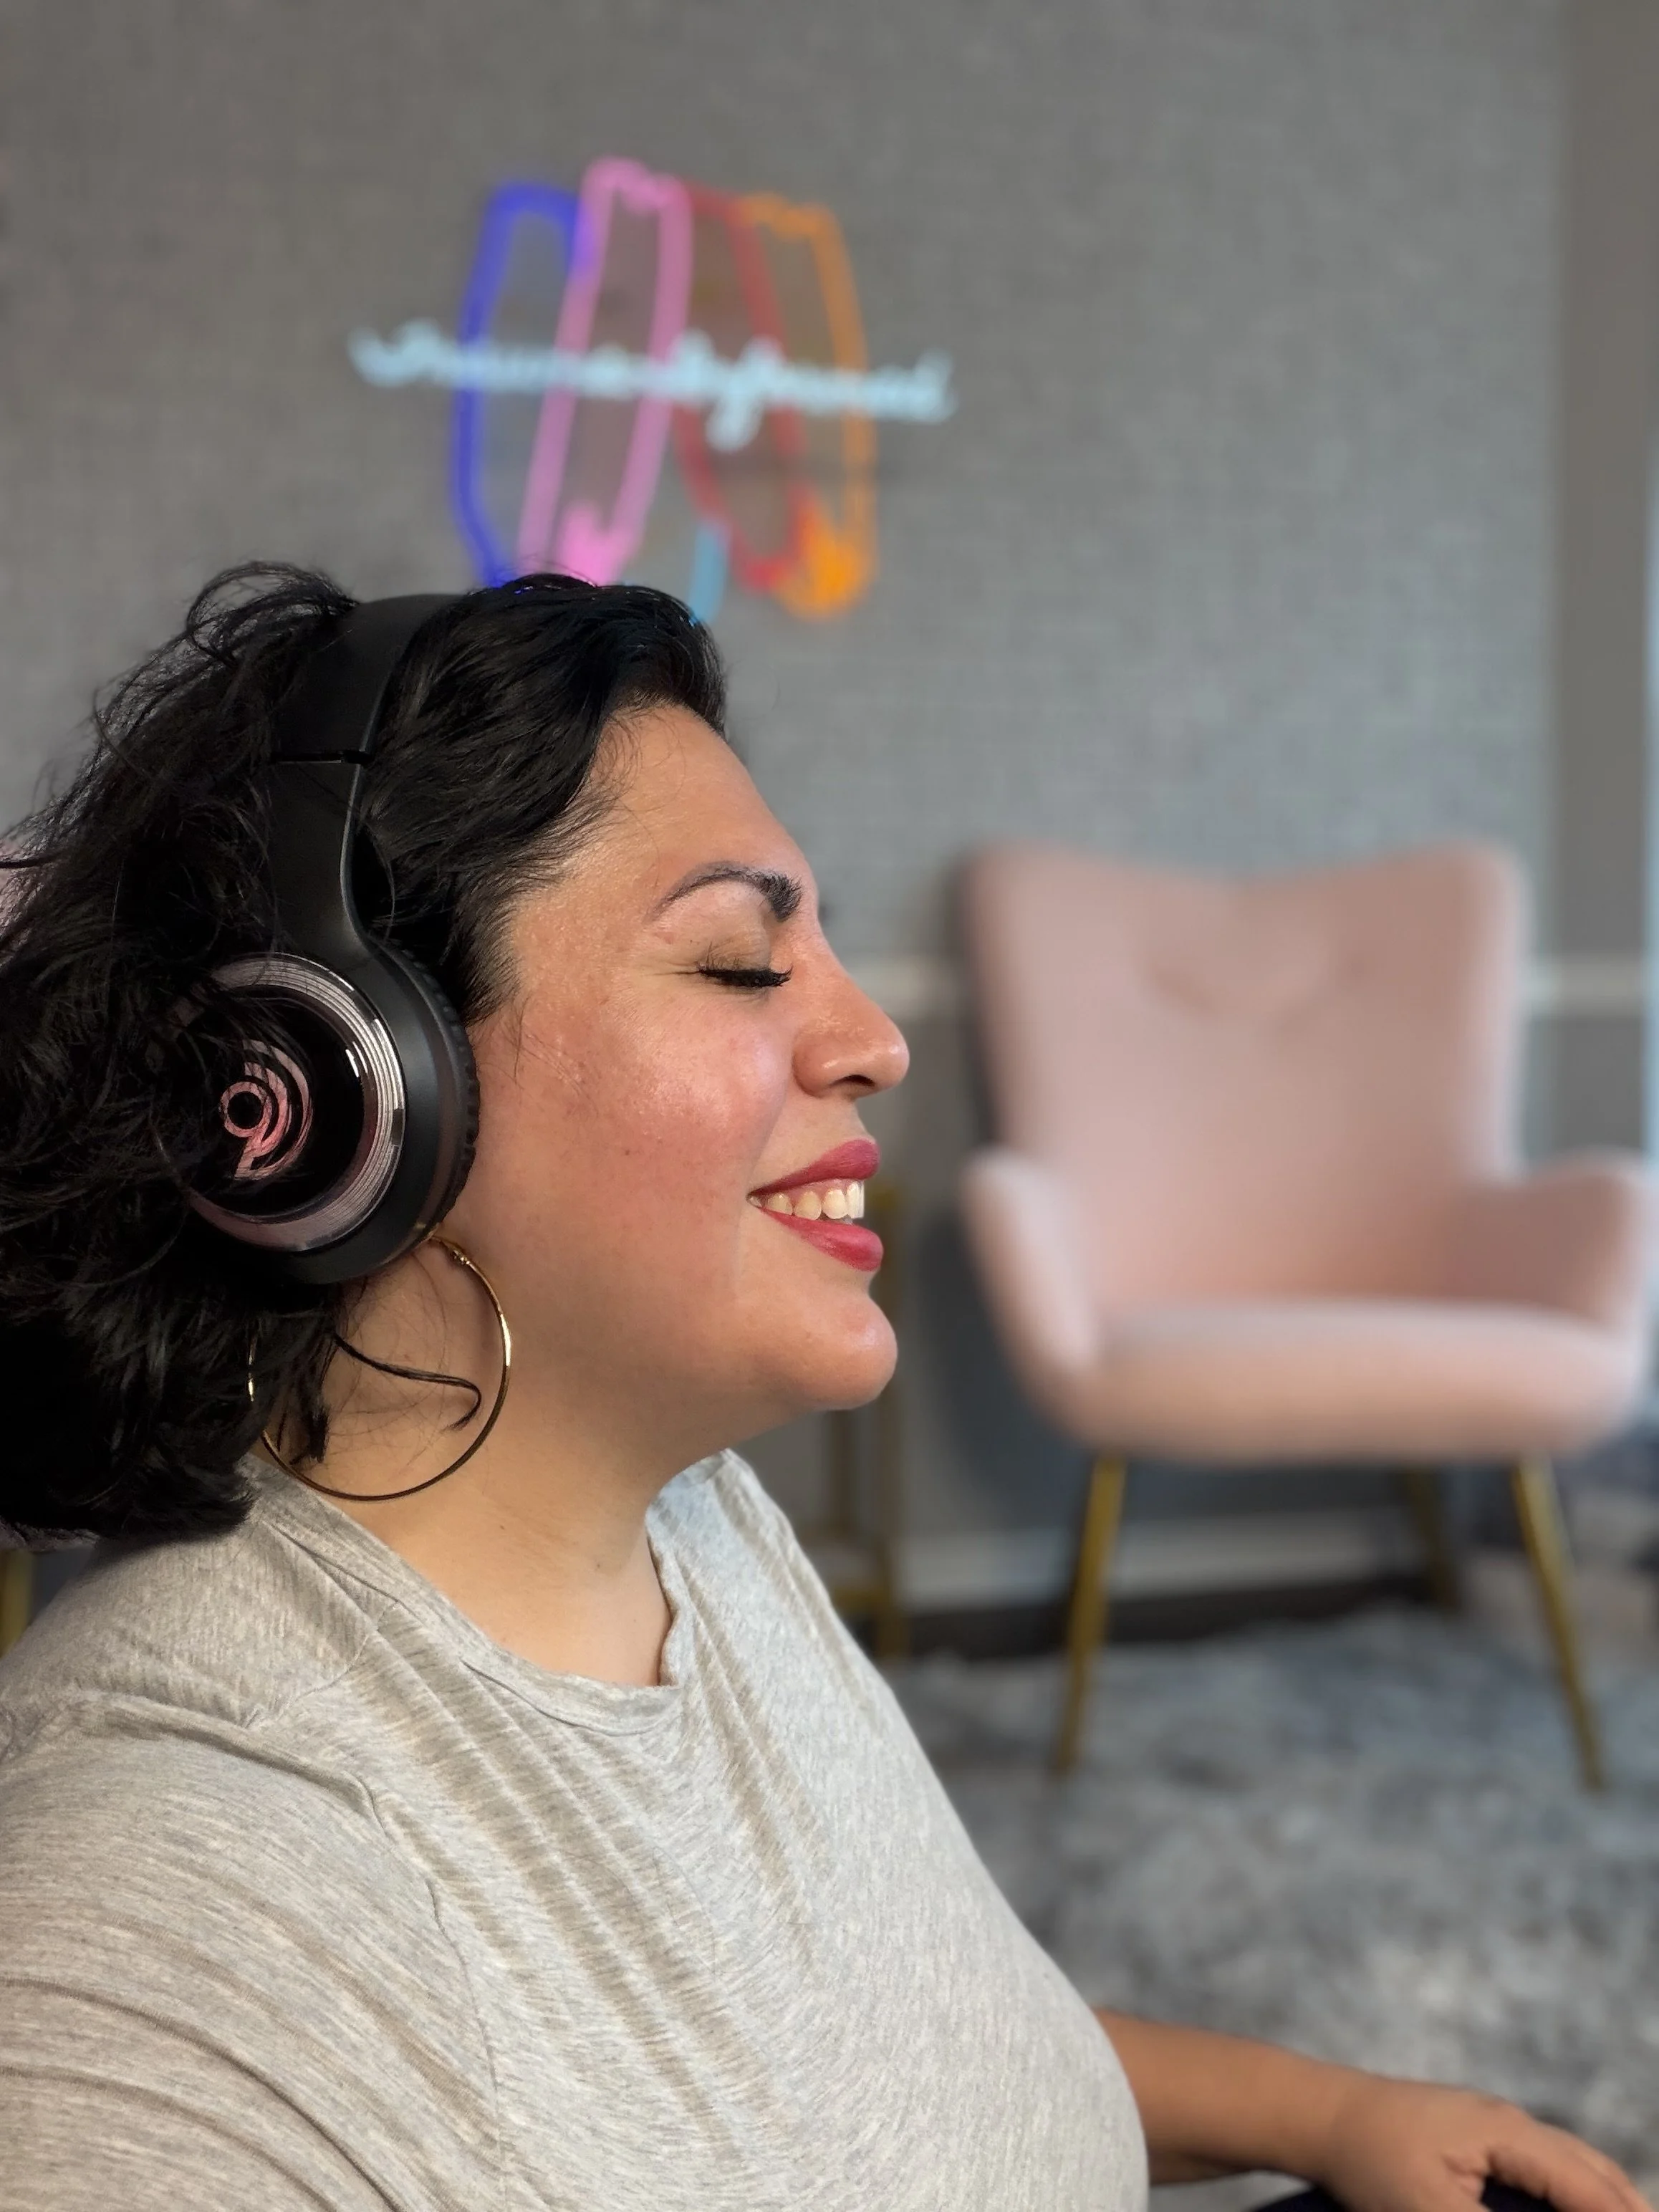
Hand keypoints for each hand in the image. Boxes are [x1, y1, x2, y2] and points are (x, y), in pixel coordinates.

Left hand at [1314, 2075, 1649, 2211]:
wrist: (1318, 2114)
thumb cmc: (1368, 2163)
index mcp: (1509, 2133)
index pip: (1589, 2190)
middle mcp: (1513, 2123)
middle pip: (1595, 2173)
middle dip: (1627, 2211)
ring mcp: (1497, 2126)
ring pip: (1576, 2166)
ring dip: (1606, 2201)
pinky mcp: (1480, 2138)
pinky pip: (1548, 2164)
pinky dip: (1576, 2193)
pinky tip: (1582, 2209)